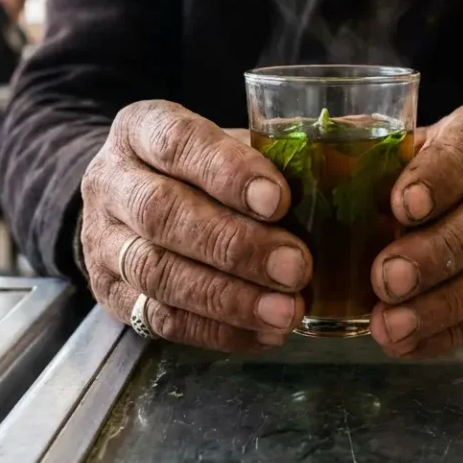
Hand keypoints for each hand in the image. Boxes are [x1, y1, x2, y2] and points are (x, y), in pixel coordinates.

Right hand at [80, 100, 311, 351]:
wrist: (131, 200)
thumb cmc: (202, 168)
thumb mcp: (229, 141)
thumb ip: (279, 147)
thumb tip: (359, 139)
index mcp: (141, 129)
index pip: (178, 143)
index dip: (227, 172)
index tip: (281, 200)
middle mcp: (111, 182)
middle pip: (163, 213)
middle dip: (235, 245)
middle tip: (297, 266)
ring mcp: (102, 242)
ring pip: (158, 273)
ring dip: (229, 298)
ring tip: (287, 311)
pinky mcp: (110, 294)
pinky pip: (160, 319)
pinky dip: (218, 330)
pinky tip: (265, 332)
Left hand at [369, 101, 462, 358]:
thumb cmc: (429, 164)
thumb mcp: (408, 142)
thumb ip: (374, 150)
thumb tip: (322, 161)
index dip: (442, 176)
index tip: (401, 206)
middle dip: (439, 252)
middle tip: (387, 278)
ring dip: (442, 305)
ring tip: (390, 325)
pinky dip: (449, 333)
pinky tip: (407, 344)